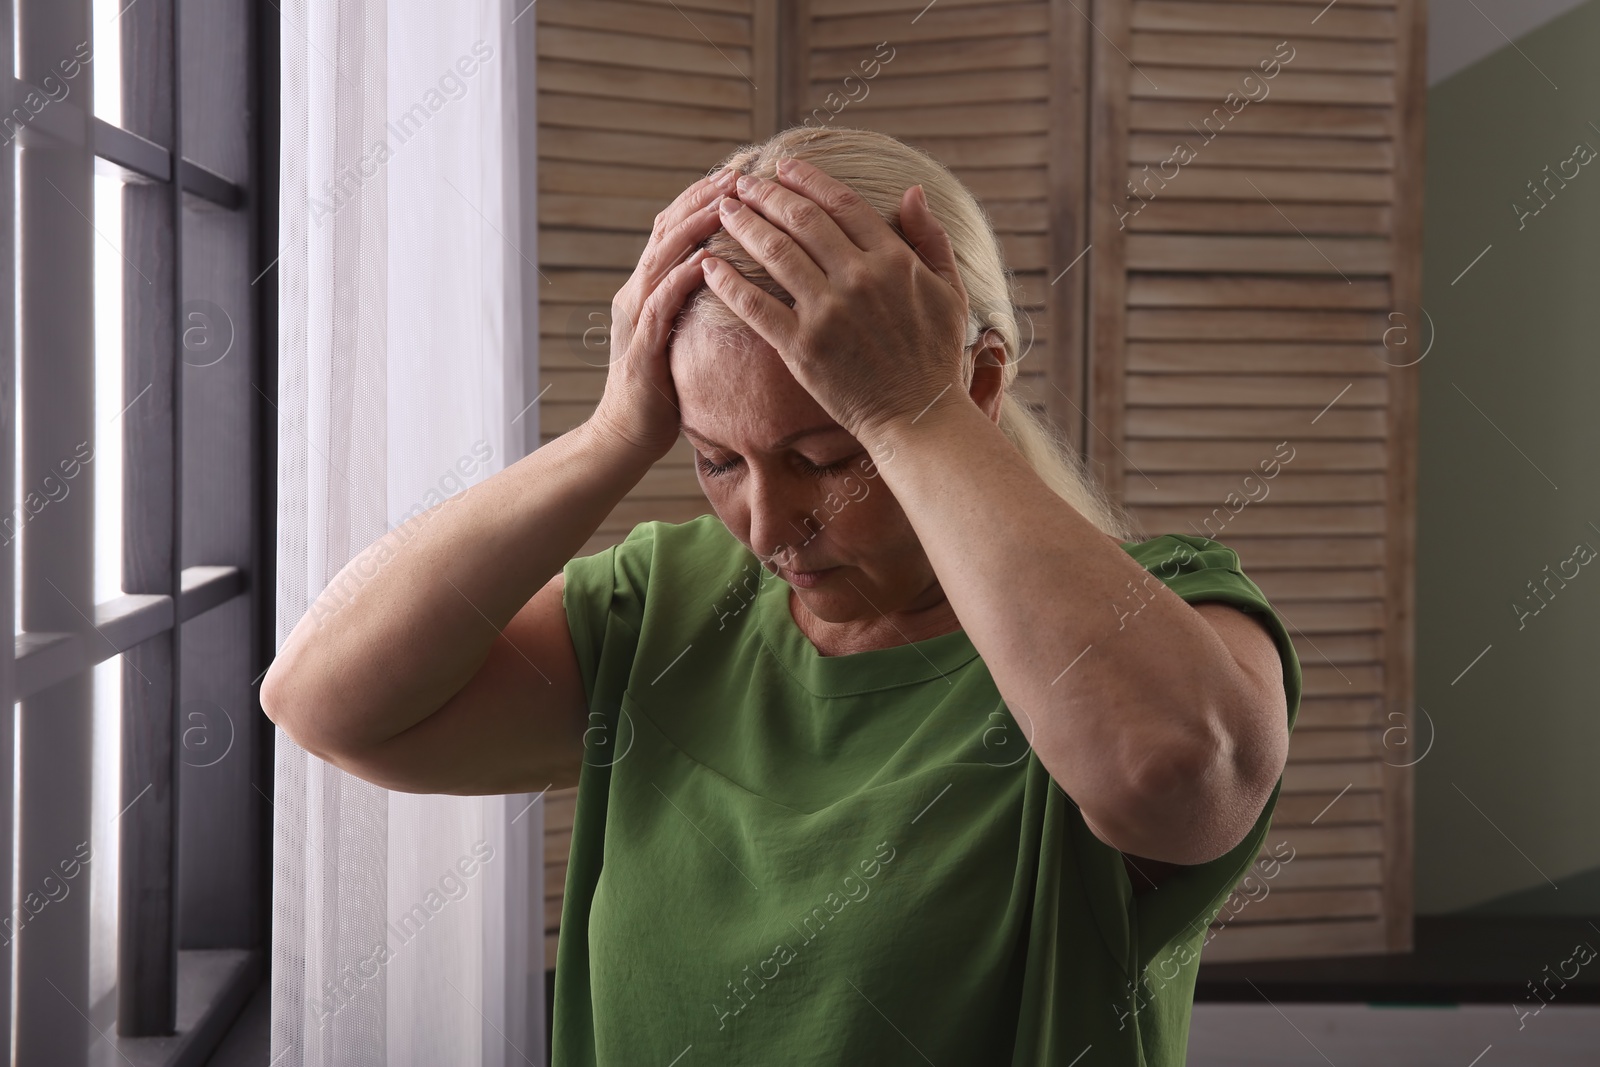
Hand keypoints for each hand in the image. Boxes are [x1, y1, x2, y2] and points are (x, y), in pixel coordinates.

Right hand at [590, 167, 737, 456]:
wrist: (626, 437)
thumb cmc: (664, 389)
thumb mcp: (685, 333)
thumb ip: (700, 301)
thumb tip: (737, 274)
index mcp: (650, 285)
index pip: (677, 225)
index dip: (706, 195)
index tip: (743, 172)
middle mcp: (638, 291)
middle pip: (669, 228)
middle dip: (704, 196)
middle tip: (741, 171)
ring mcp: (636, 316)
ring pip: (663, 257)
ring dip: (694, 227)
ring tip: (727, 202)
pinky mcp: (641, 346)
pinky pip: (660, 304)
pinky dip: (681, 278)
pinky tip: (707, 261)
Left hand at [699, 158, 971, 441]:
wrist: (918, 417)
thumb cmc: (935, 357)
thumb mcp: (949, 291)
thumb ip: (931, 238)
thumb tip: (911, 191)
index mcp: (894, 260)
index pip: (843, 204)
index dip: (810, 179)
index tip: (786, 166)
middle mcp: (858, 279)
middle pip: (802, 220)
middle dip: (767, 195)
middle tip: (742, 182)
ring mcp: (827, 313)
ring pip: (775, 254)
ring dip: (745, 225)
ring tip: (725, 210)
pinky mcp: (801, 348)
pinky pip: (756, 306)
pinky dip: (730, 282)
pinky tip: (710, 264)